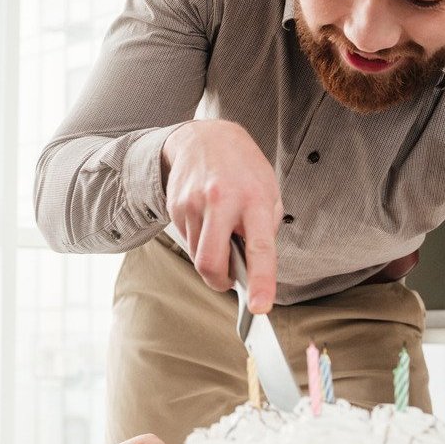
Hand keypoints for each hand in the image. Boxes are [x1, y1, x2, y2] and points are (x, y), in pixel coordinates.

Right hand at [161, 119, 281, 311]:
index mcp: (254, 199)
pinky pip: (186, 240)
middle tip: (229, 279)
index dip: (261, 281)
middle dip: (218, 282)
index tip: (260, 306)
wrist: (206, 137)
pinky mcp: (175, 205)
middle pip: (210, 262)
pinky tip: (206, 218)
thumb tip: (253, 267)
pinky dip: (198, 240)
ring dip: (209, 255)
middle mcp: (221, 200)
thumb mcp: (269, 191)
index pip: (259, 248)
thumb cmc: (244, 168)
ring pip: (196, 255)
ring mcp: (193, 203)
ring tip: (220, 229)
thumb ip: (265, 229)